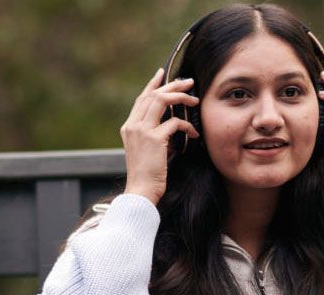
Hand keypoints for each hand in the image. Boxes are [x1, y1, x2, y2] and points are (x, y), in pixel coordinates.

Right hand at [121, 68, 199, 204]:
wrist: (140, 191)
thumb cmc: (147, 175)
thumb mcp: (147, 150)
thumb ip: (154, 134)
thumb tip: (172, 122)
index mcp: (129, 127)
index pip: (141, 98)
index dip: (153, 84)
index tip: (162, 73)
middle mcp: (133, 125)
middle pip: (153, 95)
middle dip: (172, 85)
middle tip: (188, 82)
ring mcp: (142, 131)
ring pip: (162, 101)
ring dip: (180, 97)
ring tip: (194, 100)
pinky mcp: (154, 139)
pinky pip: (174, 122)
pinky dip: (186, 125)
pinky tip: (194, 133)